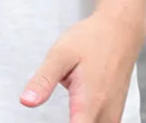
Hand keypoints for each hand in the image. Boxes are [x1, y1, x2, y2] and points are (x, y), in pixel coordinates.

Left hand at [19, 9, 145, 121]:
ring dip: (79, 121)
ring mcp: (114, 114)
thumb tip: (26, 101)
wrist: (119, 32)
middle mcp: (106, 114)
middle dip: (71, 122)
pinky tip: (77, 110)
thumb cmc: (90, 40)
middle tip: (62, 92)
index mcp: (90, 103)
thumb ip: (43, 81)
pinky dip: (88, 120)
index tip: (44, 120)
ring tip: (69, 105)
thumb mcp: (60, 55)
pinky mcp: (116, 110)